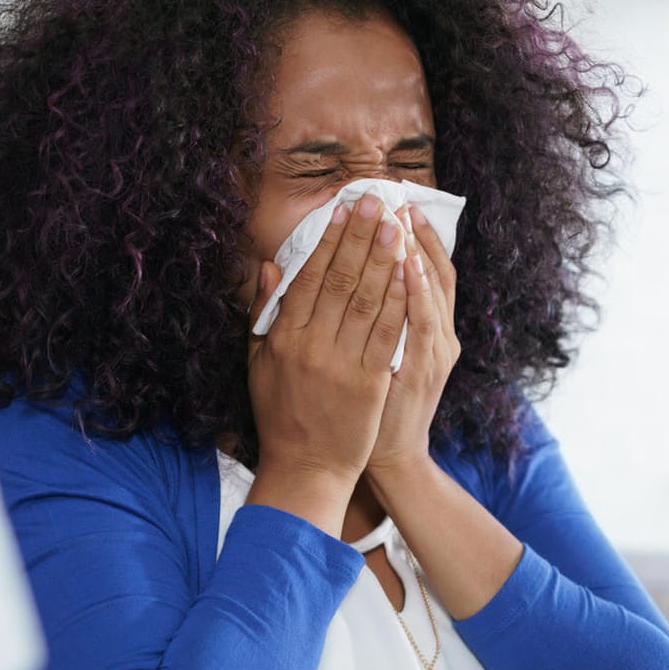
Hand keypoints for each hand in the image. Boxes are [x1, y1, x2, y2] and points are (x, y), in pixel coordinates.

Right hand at [245, 193, 410, 528]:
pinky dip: (400, 300)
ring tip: (396, 224)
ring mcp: (341, 363)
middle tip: (376, 201)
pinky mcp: (369, 382)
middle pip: (340, 279)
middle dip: (360, 236)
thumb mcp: (259, 364)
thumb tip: (271, 266)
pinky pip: (387, 332)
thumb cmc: (282, 415)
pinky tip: (410, 272)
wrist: (306, 468)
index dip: (328, 240)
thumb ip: (263, 314)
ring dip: (384, 258)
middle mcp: (310, 345)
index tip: (342, 209)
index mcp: (283, 337)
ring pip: (367, 300)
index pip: (309, 277)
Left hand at [366, 203, 460, 483]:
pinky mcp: (422, 371)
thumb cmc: (377, 405)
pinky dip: (416, 293)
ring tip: (402, 220)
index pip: (427, 270)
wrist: (389, 457)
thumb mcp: (383, 355)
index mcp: (430, 329)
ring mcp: (434, 353)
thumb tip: (363, 275)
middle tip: (396, 199)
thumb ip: (376, 316)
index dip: (415, 236)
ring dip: (416, 253)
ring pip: (431, 292)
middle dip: (413, 234)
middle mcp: (440, 335)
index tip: (396, 204)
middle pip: (432, 273)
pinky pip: (421, 324)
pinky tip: (405, 266)